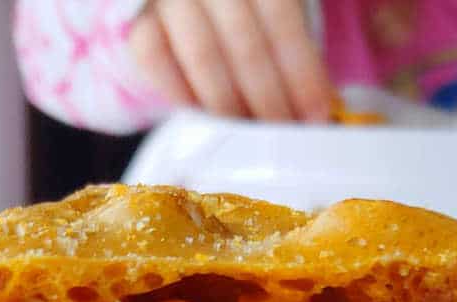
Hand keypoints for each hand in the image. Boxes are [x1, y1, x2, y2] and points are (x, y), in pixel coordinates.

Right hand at [129, 0, 330, 122]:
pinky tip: (205, 117)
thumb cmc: (242, 10)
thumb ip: (292, 43)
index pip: (281, 15)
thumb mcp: (271, 9)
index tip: (317, 115)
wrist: (185, 2)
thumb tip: (319, 107)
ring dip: (232, 105)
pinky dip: (184, 95)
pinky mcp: (137, 21)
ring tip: (251, 134)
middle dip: (270, 98)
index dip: (301, 71)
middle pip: (244, 42)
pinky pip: (157, 61)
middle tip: (284, 133)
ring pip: (202, 55)